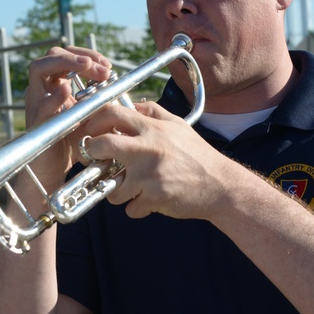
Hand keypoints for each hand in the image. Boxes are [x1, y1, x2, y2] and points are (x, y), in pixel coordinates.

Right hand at [23, 45, 112, 187]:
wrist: (54, 171)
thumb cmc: (71, 143)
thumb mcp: (90, 115)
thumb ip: (100, 100)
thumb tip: (120, 85)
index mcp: (55, 85)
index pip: (68, 56)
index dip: (88, 56)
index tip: (108, 66)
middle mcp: (43, 90)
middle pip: (52, 55)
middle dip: (79, 57)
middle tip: (103, 70)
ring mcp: (36, 104)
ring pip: (38, 69)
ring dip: (64, 63)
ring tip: (86, 67)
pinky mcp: (36, 123)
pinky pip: (41, 105)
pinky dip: (53, 96)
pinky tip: (66, 90)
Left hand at [79, 101, 233, 220]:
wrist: (221, 185)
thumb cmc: (198, 155)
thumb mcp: (178, 125)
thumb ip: (154, 112)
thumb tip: (133, 105)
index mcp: (152, 129)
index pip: (111, 113)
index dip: (94, 122)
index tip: (92, 133)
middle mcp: (147, 149)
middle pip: (101, 146)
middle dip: (93, 154)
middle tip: (99, 161)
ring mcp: (149, 175)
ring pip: (111, 187)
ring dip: (117, 192)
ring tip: (132, 189)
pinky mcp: (154, 198)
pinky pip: (130, 208)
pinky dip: (137, 208)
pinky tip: (150, 202)